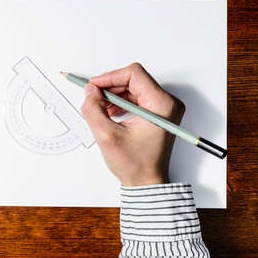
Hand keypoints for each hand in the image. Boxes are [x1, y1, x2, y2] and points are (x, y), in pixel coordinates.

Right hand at [81, 63, 184, 185]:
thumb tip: (90, 91)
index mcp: (161, 105)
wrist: (147, 183)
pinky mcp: (158, 112)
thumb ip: (94, 109)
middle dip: (110, 87)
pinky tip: (110, 113)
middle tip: (93, 97)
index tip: (94, 86)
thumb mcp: (107, 136)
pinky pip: (136, 97)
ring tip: (100, 109)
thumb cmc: (136, 165)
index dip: (110, 77)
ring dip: (114, 95)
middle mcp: (167, 103)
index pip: (134, 74)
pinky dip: (120, 102)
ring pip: (133, 87)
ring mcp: (164, 108)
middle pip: (133, 79)